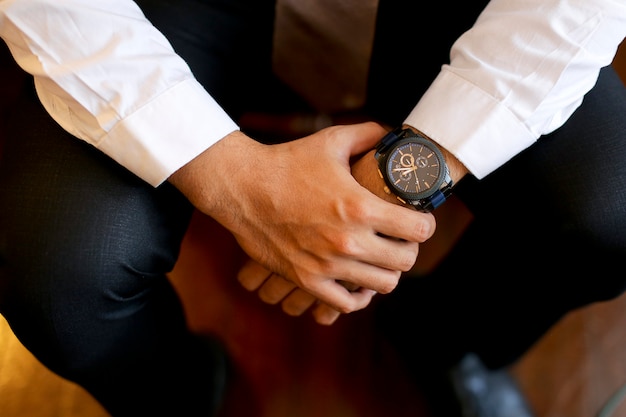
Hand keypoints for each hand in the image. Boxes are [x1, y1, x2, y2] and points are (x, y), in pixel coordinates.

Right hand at [169, 122, 435, 314]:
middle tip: (401, 239)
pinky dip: (359, 295)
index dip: (425, 224)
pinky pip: (347, 303)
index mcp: (359, 206)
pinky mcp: (307, 280)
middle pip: (405, 261)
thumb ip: (370, 134)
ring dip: (387, 271)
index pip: (419, 230)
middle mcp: (348, 241)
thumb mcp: (331, 141)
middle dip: (409, 248)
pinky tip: (358, 280)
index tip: (418, 220)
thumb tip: (395, 134)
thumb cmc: (287, 162)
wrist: (242, 187)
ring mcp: (327, 265)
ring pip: (383, 284)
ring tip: (380, 257)